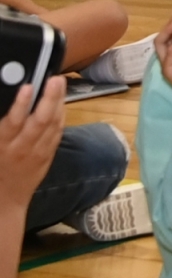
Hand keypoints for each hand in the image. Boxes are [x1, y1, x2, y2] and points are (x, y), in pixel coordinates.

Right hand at [0, 74, 65, 211]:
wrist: (5, 199)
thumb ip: (2, 124)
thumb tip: (8, 99)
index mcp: (3, 144)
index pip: (13, 122)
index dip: (21, 104)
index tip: (28, 86)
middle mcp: (22, 148)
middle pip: (41, 120)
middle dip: (49, 98)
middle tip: (56, 79)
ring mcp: (39, 152)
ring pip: (53, 124)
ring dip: (58, 102)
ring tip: (59, 83)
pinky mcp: (49, 154)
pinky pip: (58, 131)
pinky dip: (61, 114)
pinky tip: (61, 101)